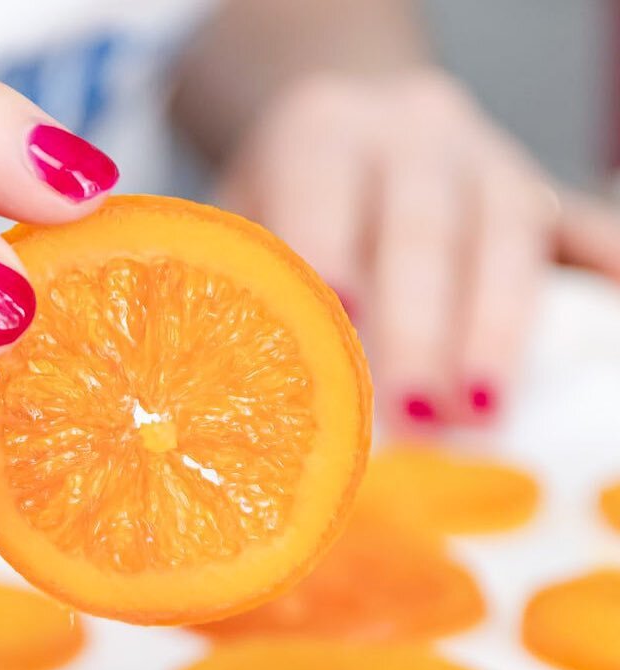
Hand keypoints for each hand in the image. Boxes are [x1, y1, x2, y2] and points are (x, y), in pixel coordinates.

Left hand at [219, 68, 619, 429]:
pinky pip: (576, 228)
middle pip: (423, 230)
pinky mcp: (538, 190)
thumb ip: (243, 276)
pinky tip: (604, 314)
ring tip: (483, 413)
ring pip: (505, 237)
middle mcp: (412, 133)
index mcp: (321, 132)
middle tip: (415, 414)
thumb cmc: (282, 193)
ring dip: (497, 330)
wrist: (354, 125)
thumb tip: (218, 383)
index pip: (320, 195)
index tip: (337, 326)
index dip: (330, 257)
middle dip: (422, 328)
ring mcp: (486, 158)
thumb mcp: (241, 213)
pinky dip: (597, 269)